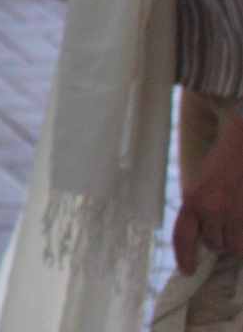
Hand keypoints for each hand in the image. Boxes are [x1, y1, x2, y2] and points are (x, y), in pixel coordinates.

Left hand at [173, 110, 242, 271]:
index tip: (187, 271)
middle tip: (222, 227)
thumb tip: (197, 239)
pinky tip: (241, 225)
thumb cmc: (220, 166)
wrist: (240, 147)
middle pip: (212, 244)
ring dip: (233, 241)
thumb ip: (197, 210)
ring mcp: (232, 212)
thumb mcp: (198, 187)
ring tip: (234, 222)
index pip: (182, 236)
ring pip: (231, 245)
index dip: (184, 257)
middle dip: (217, 242)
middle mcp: (210, 208)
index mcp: (191, 200)